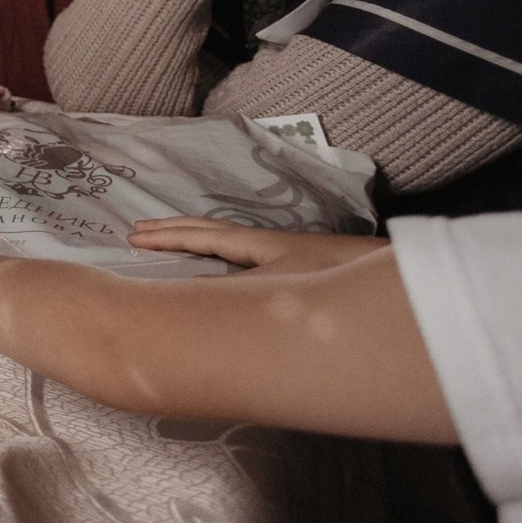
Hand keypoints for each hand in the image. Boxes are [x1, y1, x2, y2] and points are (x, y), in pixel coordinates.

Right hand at [128, 217, 387, 275]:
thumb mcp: (283, 289)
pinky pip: (239, 253)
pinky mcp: (297, 266)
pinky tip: (217, 268)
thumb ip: (239, 292)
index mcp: (258, 244)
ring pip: (224, 240)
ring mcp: (281, 253)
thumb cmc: (337, 280)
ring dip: (192, 239)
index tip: (132, 238)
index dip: (167, 237)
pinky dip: (214, 253)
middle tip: (137, 232)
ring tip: (166, 241)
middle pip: (209, 231)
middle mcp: (265, 244)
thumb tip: (196, 291)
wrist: (389, 274)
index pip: (202, 237)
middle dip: (172, 230)